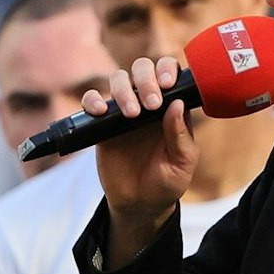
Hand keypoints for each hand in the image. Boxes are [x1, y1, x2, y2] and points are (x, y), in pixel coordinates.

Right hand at [89, 57, 198, 266]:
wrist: (140, 204)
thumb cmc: (168, 182)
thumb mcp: (182, 162)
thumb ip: (180, 135)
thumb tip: (176, 104)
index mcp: (171, 107)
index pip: (170, 74)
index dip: (168, 70)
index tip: (168, 84)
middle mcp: (147, 103)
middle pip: (142, 69)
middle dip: (146, 79)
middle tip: (151, 104)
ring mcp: (123, 111)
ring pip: (118, 80)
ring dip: (123, 90)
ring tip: (131, 114)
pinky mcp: (102, 125)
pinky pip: (92, 102)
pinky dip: (93, 101)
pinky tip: (100, 112)